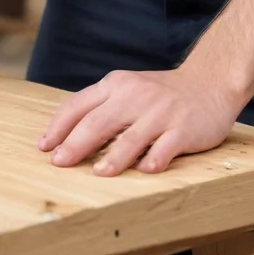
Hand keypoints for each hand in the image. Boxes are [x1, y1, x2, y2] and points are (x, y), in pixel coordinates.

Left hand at [38, 62, 240, 176]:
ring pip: (131, 137)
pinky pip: (164, 148)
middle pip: (98, 122)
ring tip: (98, 173)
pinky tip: (143, 172)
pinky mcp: (182, 128)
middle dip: (75, 144)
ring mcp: (160, 112)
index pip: (80, 104)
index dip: (59, 126)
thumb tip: (66, 137)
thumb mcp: (128, 88)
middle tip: (59, 163)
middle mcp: (135, 96)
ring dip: (112, 157)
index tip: (44, 147)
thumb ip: (102, 106)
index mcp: (116, 85)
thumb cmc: (161, 93)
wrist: (209, 81)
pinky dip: (153, 161)